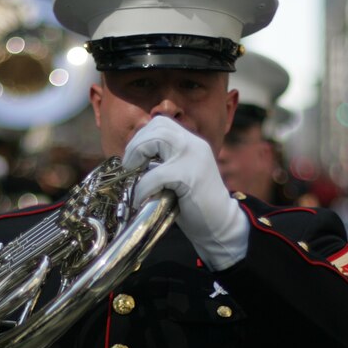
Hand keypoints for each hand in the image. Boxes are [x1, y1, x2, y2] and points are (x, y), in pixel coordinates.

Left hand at [125, 116, 247, 270]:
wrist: (219, 224)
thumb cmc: (194, 204)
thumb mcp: (177, 175)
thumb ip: (162, 162)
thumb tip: (133, 160)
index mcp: (191, 142)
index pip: (162, 123)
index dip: (142, 136)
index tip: (133, 158)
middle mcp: (194, 144)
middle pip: (158, 126)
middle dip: (136, 144)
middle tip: (128, 166)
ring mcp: (193, 158)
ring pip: (157, 139)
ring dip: (137, 155)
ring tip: (131, 174)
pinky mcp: (189, 176)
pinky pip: (156, 174)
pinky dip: (143, 187)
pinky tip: (141, 198)